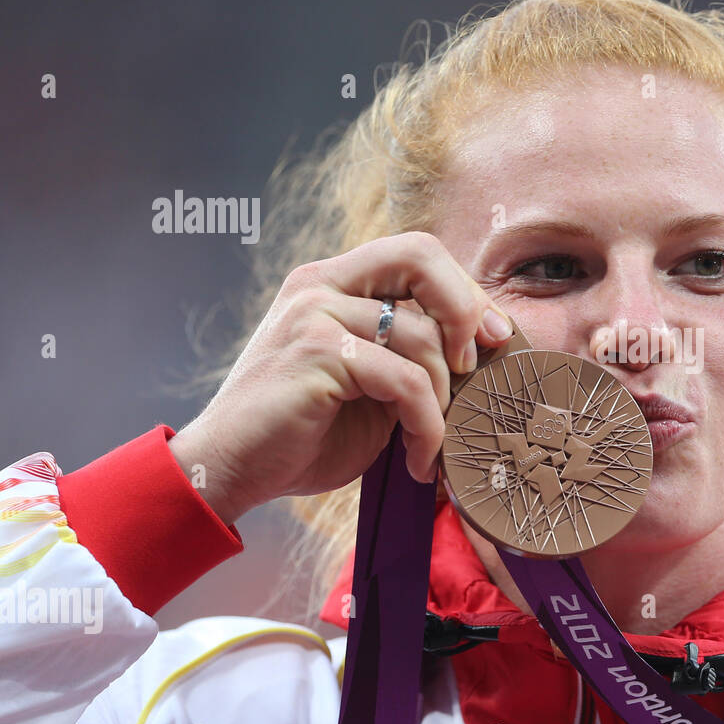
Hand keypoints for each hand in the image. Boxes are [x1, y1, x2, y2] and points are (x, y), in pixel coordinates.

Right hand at [168, 231, 512, 523]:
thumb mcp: (373, 383)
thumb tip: (488, 342)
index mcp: (335, 281)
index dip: (467, 293)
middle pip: (422, 255)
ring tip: (431, 443)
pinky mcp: (316, 352)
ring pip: (422, 336)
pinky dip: (427, 427)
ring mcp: (314, 313)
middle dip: (465, 312)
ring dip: (444, 400)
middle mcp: (321, 284)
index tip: (492, 340)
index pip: (419, 253)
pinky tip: (419, 460)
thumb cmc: (306, 432)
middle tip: (474, 369)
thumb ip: (413, 353)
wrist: (231, 470)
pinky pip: (407, 380)